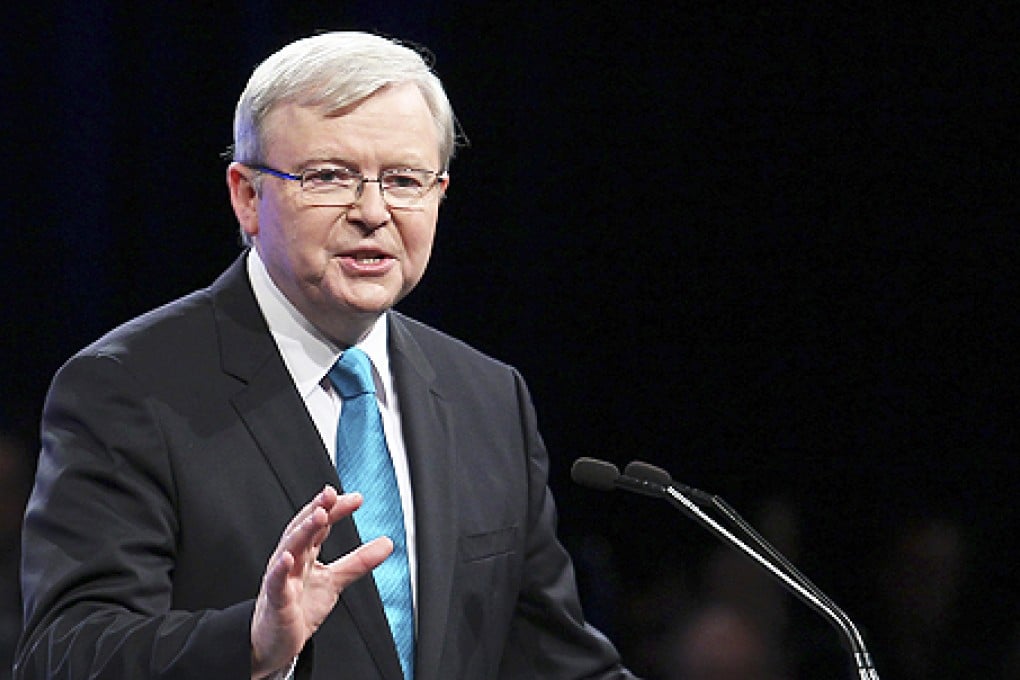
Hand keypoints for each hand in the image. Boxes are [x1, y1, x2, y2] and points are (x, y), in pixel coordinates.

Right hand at [250, 485, 391, 678]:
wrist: (275, 642)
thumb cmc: (299, 606)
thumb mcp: (334, 581)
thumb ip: (359, 561)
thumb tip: (387, 543)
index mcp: (306, 553)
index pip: (320, 525)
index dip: (335, 509)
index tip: (355, 498)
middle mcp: (292, 560)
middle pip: (303, 529)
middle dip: (316, 510)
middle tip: (331, 494)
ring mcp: (282, 578)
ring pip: (290, 548)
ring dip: (303, 530)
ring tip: (318, 515)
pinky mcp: (276, 601)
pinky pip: (275, 582)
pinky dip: (280, 569)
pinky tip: (287, 557)